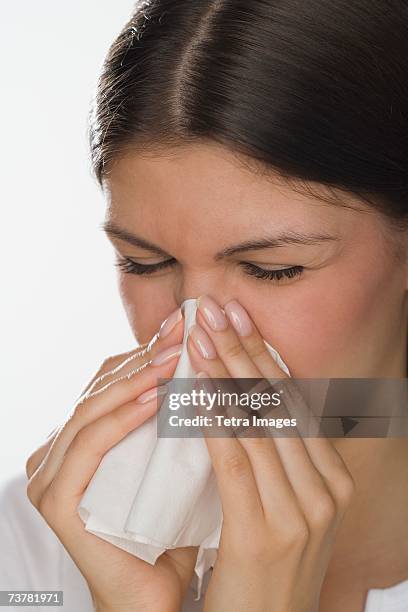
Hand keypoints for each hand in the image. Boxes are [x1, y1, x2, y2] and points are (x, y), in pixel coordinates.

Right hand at [26, 307, 198, 611]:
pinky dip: (124, 417)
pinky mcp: (56, 501)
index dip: (148, 349)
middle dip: (147, 354)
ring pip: (94, 409)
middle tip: (185, 326)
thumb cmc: (173, 525)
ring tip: (177, 354)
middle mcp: (61, 450)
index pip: (114, 380)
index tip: (186, 322)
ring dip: (138, 378)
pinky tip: (159, 396)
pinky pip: (90, 446)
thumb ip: (177, 414)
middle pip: (103, 387)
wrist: (159, 597)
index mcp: (85, 437)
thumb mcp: (176, 457)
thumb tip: (208, 356)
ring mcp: (53, 475)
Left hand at [187, 295, 355, 611]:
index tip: (239, 318)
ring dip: (224, 375)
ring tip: (200, 338)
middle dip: (244, 351)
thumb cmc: (267, 569)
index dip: (264, 355)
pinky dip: (215, 421)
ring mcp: (301, 512)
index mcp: (333, 478)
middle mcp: (326, 489)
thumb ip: (275, 459)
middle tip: (215, 311)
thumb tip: (242, 402)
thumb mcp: (285, 507)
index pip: (294, 402)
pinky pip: (235, 461)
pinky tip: (195, 392)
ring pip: (257, 425)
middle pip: (278, 404)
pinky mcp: (265, 533)